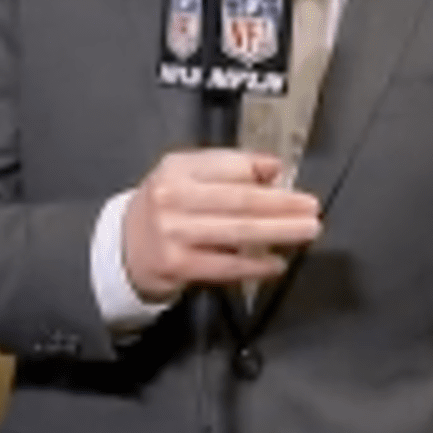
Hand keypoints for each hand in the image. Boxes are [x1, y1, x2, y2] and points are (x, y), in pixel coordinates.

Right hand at [123, 150, 321, 302]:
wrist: (121, 247)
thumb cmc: (166, 205)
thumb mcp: (188, 173)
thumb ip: (231, 166)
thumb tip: (274, 167)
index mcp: (179, 168)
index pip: (230, 166)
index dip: (263, 173)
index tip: (291, 179)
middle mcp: (175, 199)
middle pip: (240, 200)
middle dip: (282, 205)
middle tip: (311, 208)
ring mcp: (175, 234)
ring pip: (237, 232)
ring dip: (278, 232)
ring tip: (305, 231)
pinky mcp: (177, 266)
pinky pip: (225, 266)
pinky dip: (255, 265)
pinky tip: (276, 263)